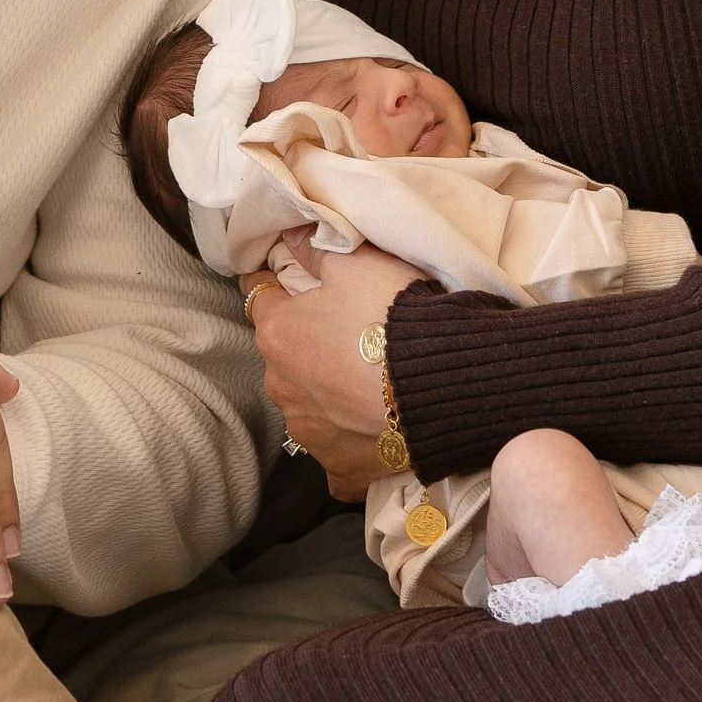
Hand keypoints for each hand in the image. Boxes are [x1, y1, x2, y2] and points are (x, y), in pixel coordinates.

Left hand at [245, 240, 424, 499]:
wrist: (441, 384)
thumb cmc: (392, 316)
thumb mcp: (355, 264)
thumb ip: (315, 248)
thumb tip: (289, 233)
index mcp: (279, 335)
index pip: (260, 298)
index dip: (277, 286)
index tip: (289, 280)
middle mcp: (283, 388)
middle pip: (284, 357)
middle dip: (305, 346)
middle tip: (346, 335)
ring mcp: (310, 434)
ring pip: (308, 407)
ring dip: (326, 396)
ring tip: (365, 385)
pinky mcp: (340, 468)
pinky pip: (337, 454)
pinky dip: (349, 442)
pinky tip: (372, 432)